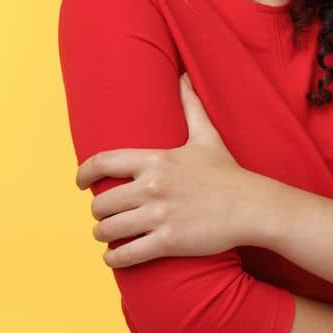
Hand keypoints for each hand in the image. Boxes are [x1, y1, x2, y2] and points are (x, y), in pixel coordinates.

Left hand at [76, 71, 270, 267]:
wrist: (253, 206)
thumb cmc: (228, 173)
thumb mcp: (207, 137)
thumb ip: (191, 106)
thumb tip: (184, 75)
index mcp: (156, 160)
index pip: (103, 162)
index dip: (83, 173)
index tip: (79, 182)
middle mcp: (153, 187)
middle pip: (101, 203)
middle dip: (100, 212)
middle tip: (108, 216)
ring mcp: (159, 215)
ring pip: (108, 230)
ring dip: (104, 234)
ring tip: (110, 235)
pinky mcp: (168, 241)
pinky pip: (125, 254)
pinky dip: (114, 257)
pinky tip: (115, 255)